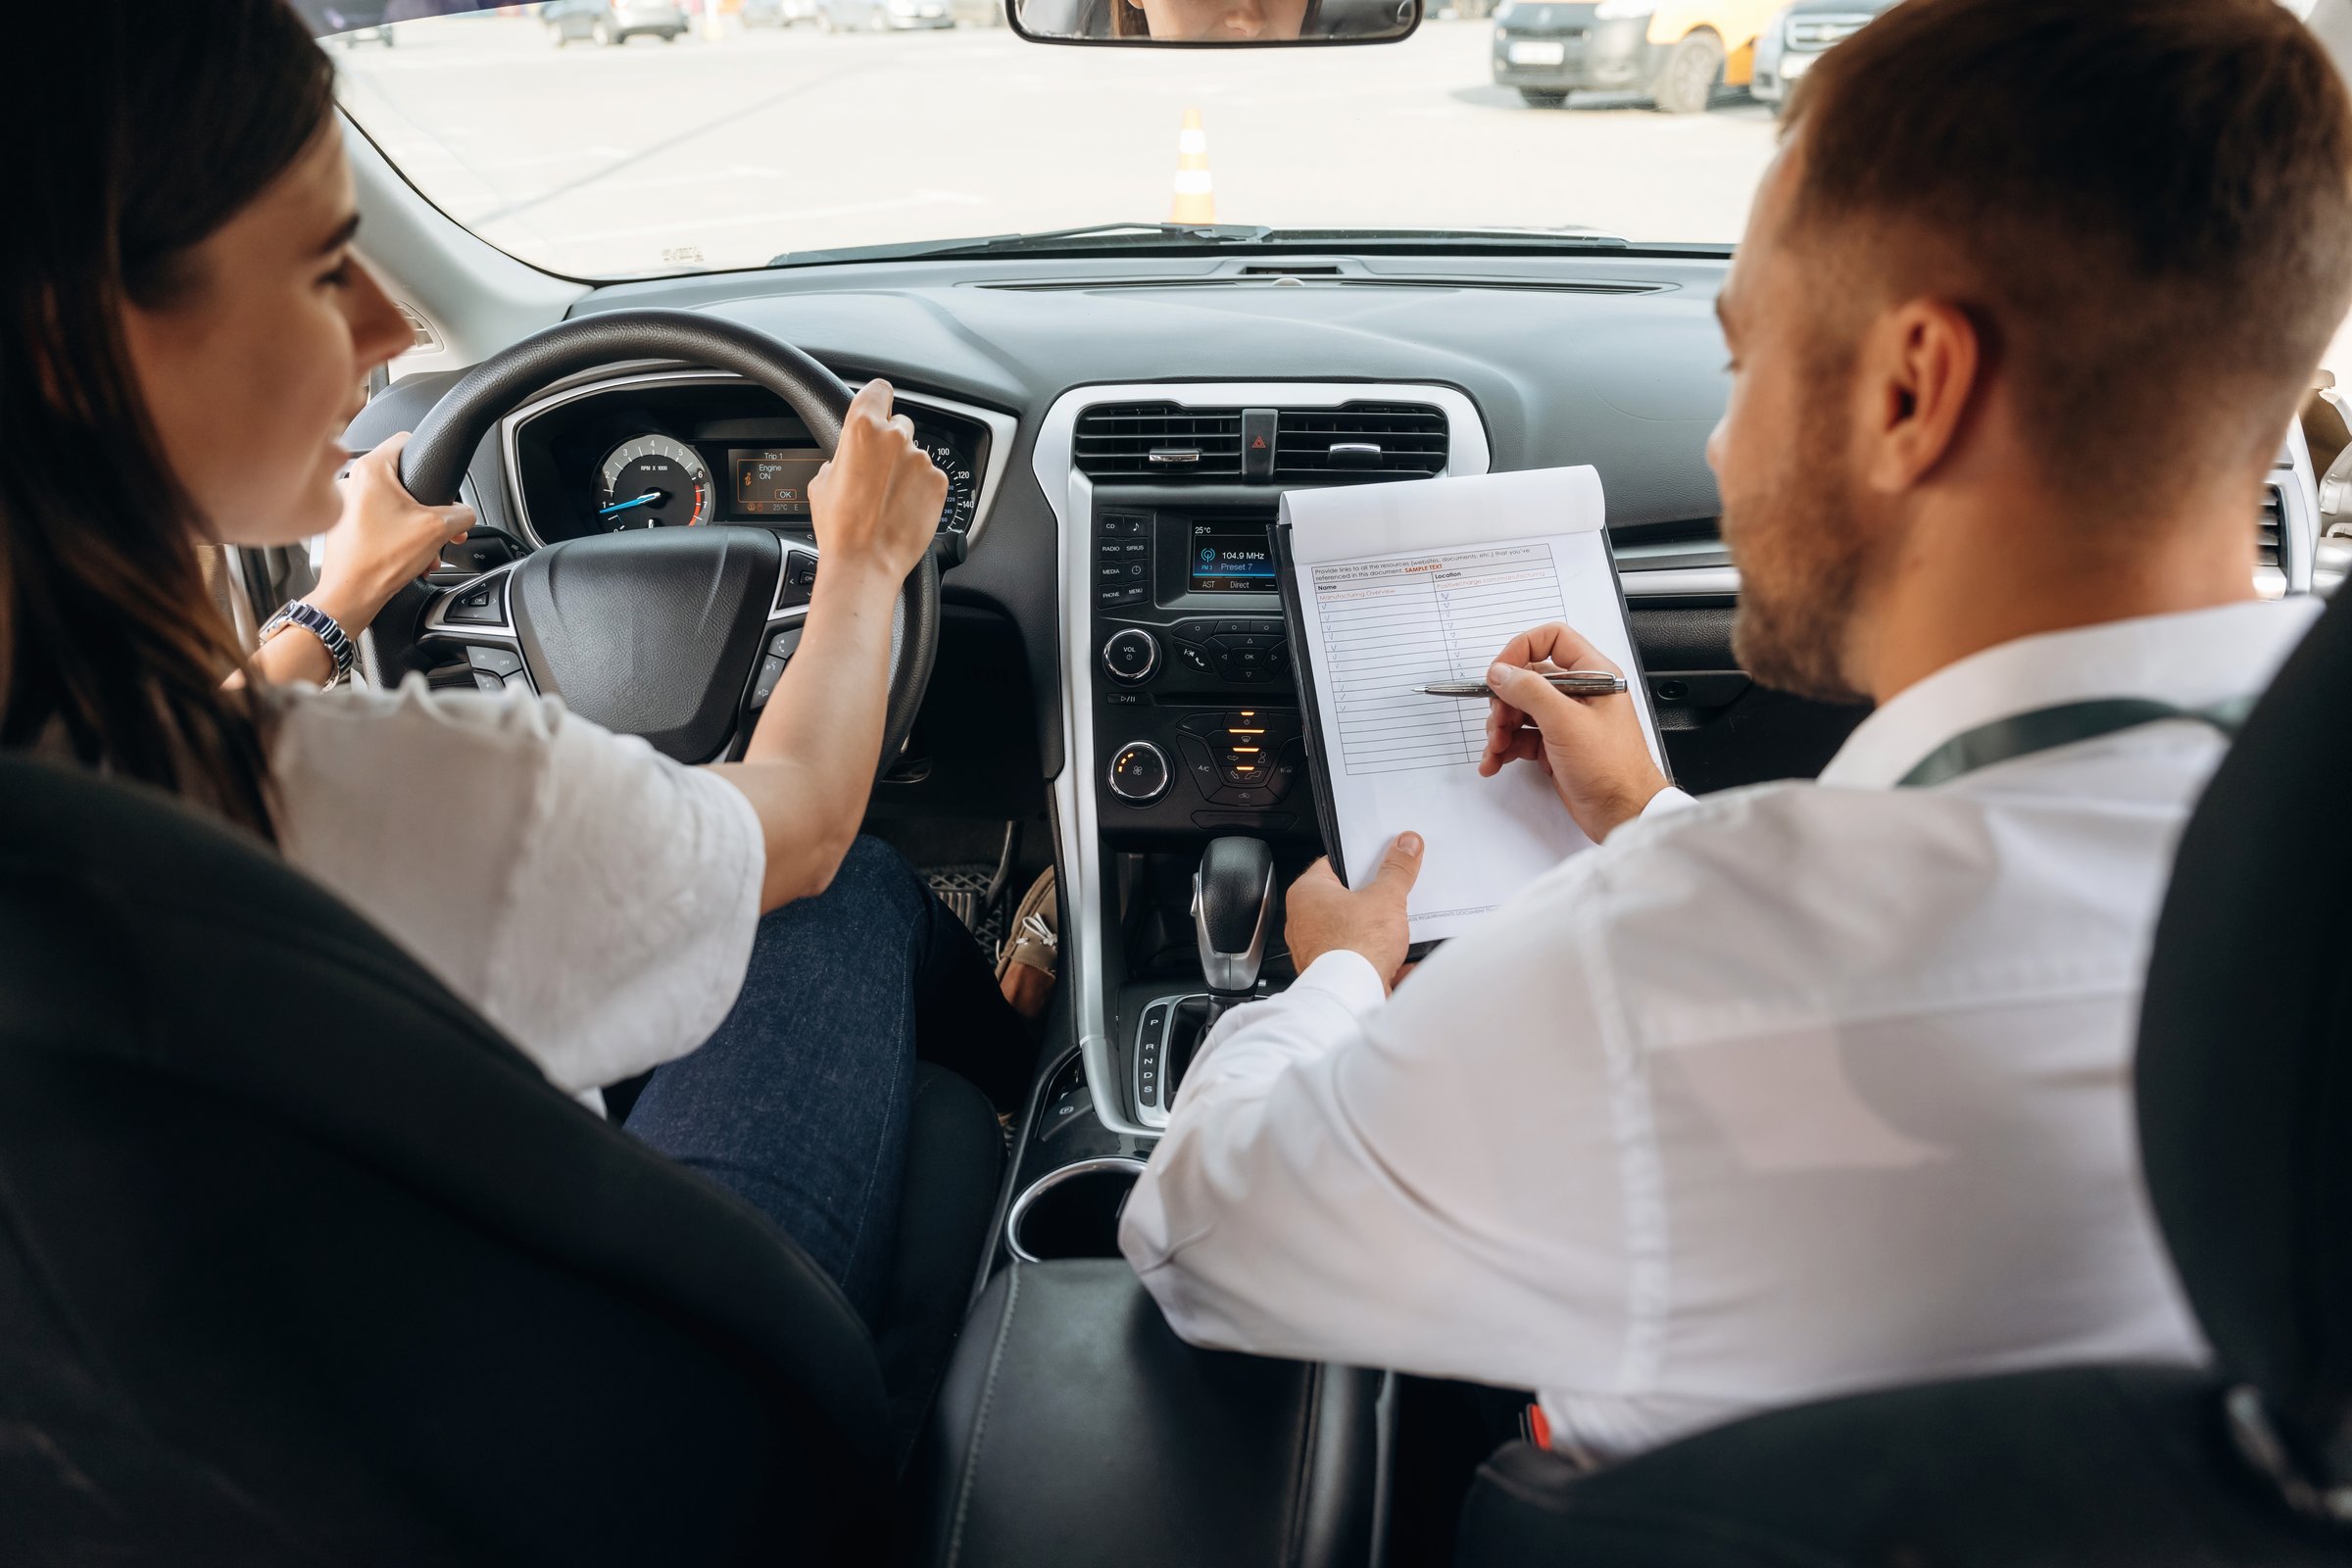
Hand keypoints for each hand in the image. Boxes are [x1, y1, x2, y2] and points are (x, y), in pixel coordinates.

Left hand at [311, 433, 473, 630]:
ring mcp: (345, 504)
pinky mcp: (344, 525)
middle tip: (444, 525)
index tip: (439, 474)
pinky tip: (411, 557)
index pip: (406, 440)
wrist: (350, 595)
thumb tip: (465, 515)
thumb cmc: (379, 560)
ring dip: (417, 527)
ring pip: (393, 505)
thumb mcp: (437, 529)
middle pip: (404, 479)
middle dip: (430, 507)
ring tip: (428, 549)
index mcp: (371, 470)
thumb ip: (462, 514)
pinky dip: (399, 537)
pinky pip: (380, 522)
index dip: (430, 456)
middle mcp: (352, 481)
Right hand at [806, 380, 947, 586]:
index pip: (879, 390)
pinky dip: (921, 489)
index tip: (878, 409)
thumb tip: (844, 460)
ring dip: (905, 470)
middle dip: (890, 443)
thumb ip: (840, 457)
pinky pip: (930, 476)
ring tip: (889, 499)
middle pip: (899, 424)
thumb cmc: (840, 527)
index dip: (878, 401)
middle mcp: (895, 437)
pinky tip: (904, 508)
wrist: (866, 561)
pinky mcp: (938, 482)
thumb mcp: (822, 483)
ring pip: (915, 454)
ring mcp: (920, 459)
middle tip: (877, 472)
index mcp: (861, 427)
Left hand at [1283, 833, 1421, 990]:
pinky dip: (1381, 956)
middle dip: (1374, 897)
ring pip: (1354, 929)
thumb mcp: (1385, 898)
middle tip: (1395, 890)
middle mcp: (1304, 921)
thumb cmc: (1352, 949)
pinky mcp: (1332, 972)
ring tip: (1400, 923)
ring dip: (1379, 929)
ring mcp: (1317, 948)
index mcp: (1307, 893)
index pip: (1333, 863)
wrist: (1350, 999)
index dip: (1361, 859)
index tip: (1382, 857)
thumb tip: (1405, 846)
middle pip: (1346, 898)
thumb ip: (1397, 870)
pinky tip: (1404, 956)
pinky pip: (1360, 957)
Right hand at [1477, 621, 1668, 842]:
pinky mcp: (1556, 747)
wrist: (1623, 814)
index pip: (1553, 639)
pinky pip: (1521, 738)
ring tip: (1495, 748)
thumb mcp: (1566, 722)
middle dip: (1505, 700)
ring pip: (1520, 710)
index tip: (1500, 672)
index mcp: (1593, 675)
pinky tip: (1495, 762)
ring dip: (1500, 728)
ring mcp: (1566, 721)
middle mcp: (1579, 694)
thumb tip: (1500, 672)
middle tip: (1498, 722)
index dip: (1522, 649)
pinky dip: (1504, 748)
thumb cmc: (1612, 768)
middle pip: (1529, 679)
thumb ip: (1530, 691)